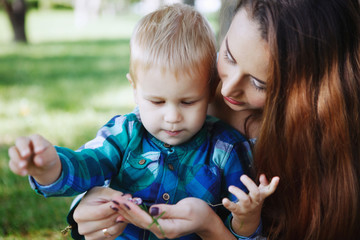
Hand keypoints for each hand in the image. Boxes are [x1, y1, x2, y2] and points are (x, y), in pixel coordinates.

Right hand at [8, 134, 60, 184]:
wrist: (44, 166)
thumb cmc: (48, 157)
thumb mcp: (51, 157)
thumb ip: (46, 157)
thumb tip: (37, 160)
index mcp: (37, 139)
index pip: (36, 138)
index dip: (37, 144)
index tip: (39, 151)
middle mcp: (26, 143)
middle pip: (20, 140)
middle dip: (22, 148)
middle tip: (26, 155)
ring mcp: (19, 151)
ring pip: (12, 151)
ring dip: (17, 159)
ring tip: (24, 166)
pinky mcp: (15, 161)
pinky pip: (12, 163)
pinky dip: (17, 169)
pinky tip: (24, 173)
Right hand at [73, 187, 129, 239]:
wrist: (90, 206)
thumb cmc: (96, 197)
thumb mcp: (103, 192)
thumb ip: (114, 195)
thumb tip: (127, 198)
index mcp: (80, 214)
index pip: (102, 212)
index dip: (116, 206)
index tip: (126, 199)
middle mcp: (83, 228)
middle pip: (108, 222)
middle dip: (121, 212)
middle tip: (128, 204)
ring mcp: (90, 236)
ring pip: (113, 230)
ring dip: (122, 219)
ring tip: (124, 210)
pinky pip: (114, 235)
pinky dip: (120, 226)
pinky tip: (120, 218)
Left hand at [110, 197, 236, 239]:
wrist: (207, 221)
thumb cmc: (199, 212)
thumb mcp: (187, 209)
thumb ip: (168, 210)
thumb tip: (152, 209)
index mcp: (168, 228)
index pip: (146, 220)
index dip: (134, 211)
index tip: (124, 202)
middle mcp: (162, 232)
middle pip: (140, 222)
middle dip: (126, 211)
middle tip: (114, 201)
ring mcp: (161, 230)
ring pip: (140, 222)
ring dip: (127, 213)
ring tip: (115, 205)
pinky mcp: (160, 225)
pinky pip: (144, 221)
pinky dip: (133, 215)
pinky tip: (123, 213)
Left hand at [222, 174, 279, 235]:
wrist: (249, 220)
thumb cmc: (253, 202)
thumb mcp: (260, 194)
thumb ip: (263, 184)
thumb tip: (263, 175)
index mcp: (261, 196)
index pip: (269, 191)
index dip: (274, 185)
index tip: (277, 178)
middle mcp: (255, 202)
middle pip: (255, 193)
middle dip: (249, 184)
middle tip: (242, 176)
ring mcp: (247, 207)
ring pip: (244, 199)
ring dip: (237, 192)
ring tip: (230, 187)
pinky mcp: (238, 211)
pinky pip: (233, 207)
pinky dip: (228, 204)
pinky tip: (224, 200)